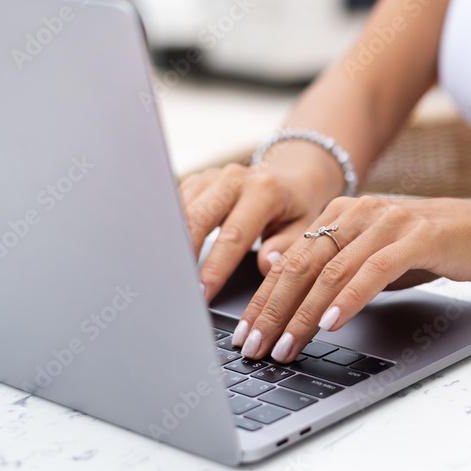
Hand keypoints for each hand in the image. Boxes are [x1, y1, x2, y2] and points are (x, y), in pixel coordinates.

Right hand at [179, 160, 330, 300]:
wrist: (290, 176)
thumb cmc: (295, 209)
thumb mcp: (303, 228)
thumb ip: (286, 247)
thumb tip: (265, 263)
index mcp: (264, 191)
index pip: (233, 235)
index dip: (215, 267)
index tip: (203, 293)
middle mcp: (235, 179)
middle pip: (197, 219)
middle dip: (183, 256)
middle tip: (177, 289)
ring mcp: (212, 178)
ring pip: (180, 211)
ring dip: (171, 244)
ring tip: (166, 275)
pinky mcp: (197, 181)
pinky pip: (175, 207)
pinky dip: (169, 232)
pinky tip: (167, 256)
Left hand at [230, 195, 470, 361]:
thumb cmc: (431, 249)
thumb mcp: (374, 259)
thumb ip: (337, 270)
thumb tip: (292, 300)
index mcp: (342, 213)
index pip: (290, 260)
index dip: (263, 299)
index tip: (244, 334)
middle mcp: (360, 211)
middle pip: (302, 264)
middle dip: (272, 310)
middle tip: (254, 347)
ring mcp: (389, 221)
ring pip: (333, 269)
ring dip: (304, 314)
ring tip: (286, 346)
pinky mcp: (418, 236)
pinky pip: (375, 269)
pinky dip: (350, 297)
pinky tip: (332, 323)